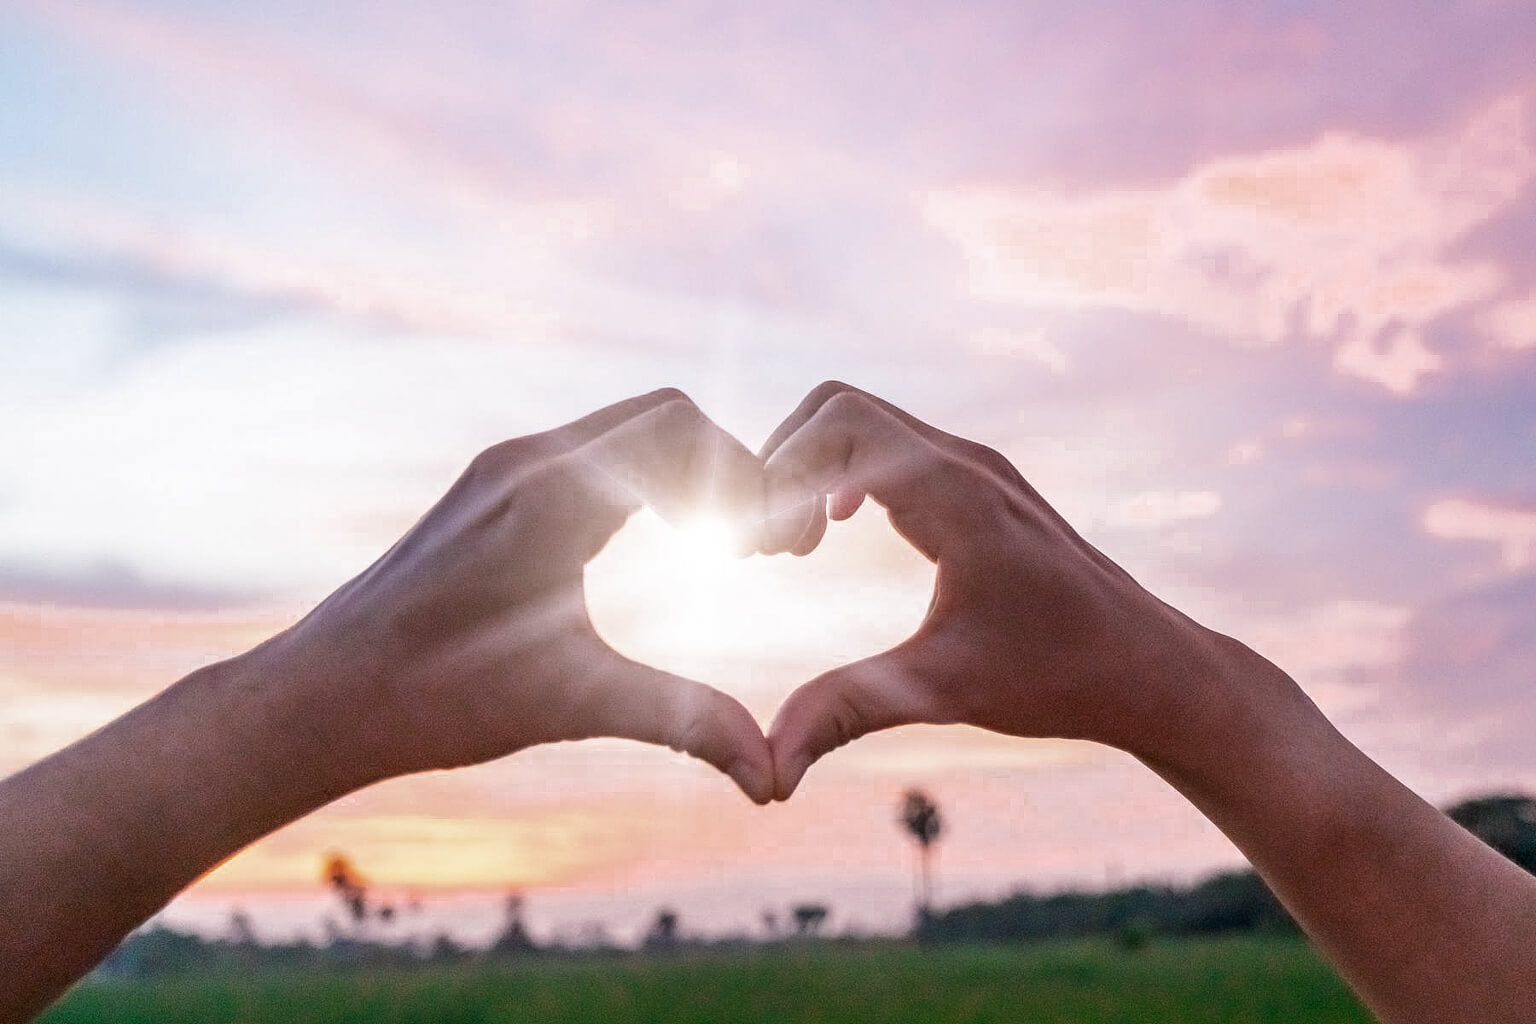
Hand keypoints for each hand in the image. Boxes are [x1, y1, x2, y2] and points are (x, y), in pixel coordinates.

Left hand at [256, 388, 774, 801]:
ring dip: (687, 476)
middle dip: (728, 472)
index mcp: (551, 494)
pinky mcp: (491, 492)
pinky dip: (645, 483)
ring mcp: (504, 470)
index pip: (681, 430)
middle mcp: (527, 462)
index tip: (771, 553)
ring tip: (721, 549)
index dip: (747, 479)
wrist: (319, 698)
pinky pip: (591, 456)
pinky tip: (658, 546)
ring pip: (626, 431)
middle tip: (758, 551)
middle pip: (665, 416)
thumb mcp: (575, 705)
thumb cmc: (434, 699)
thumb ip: (684, 723)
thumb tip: (772, 777)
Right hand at [759, 382, 1220, 797]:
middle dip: (784, 464)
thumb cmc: (1059, 675)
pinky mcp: (978, 488)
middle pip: (839, 408)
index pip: (838, 425)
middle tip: (768, 548)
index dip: (778, 474)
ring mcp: (974, 469)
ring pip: (864, 423)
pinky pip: (891, 448)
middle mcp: (965, 462)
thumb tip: (769, 773)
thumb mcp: (944, 690)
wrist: (1149, 668)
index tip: (762, 552)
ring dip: (812, 470)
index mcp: (955, 493)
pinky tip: (833, 535)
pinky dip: (843, 476)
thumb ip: (849, 712)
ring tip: (793, 548)